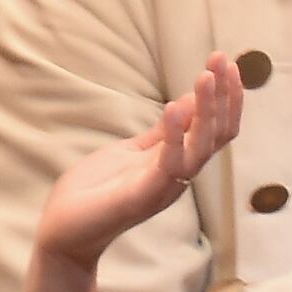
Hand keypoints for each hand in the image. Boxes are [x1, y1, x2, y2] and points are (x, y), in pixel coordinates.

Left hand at [35, 53, 242, 266]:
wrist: (64, 231)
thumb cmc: (96, 191)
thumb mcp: (132, 151)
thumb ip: (164, 131)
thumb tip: (191, 101)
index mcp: (180, 163)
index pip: (218, 129)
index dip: (227, 97)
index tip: (225, 63)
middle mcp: (181, 175)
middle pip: (218, 135)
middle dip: (223, 96)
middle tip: (222, 60)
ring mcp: (165, 187)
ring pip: (201, 147)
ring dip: (206, 110)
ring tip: (204, 77)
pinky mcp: (143, 196)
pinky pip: (169, 165)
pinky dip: (175, 136)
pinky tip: (173, 107)